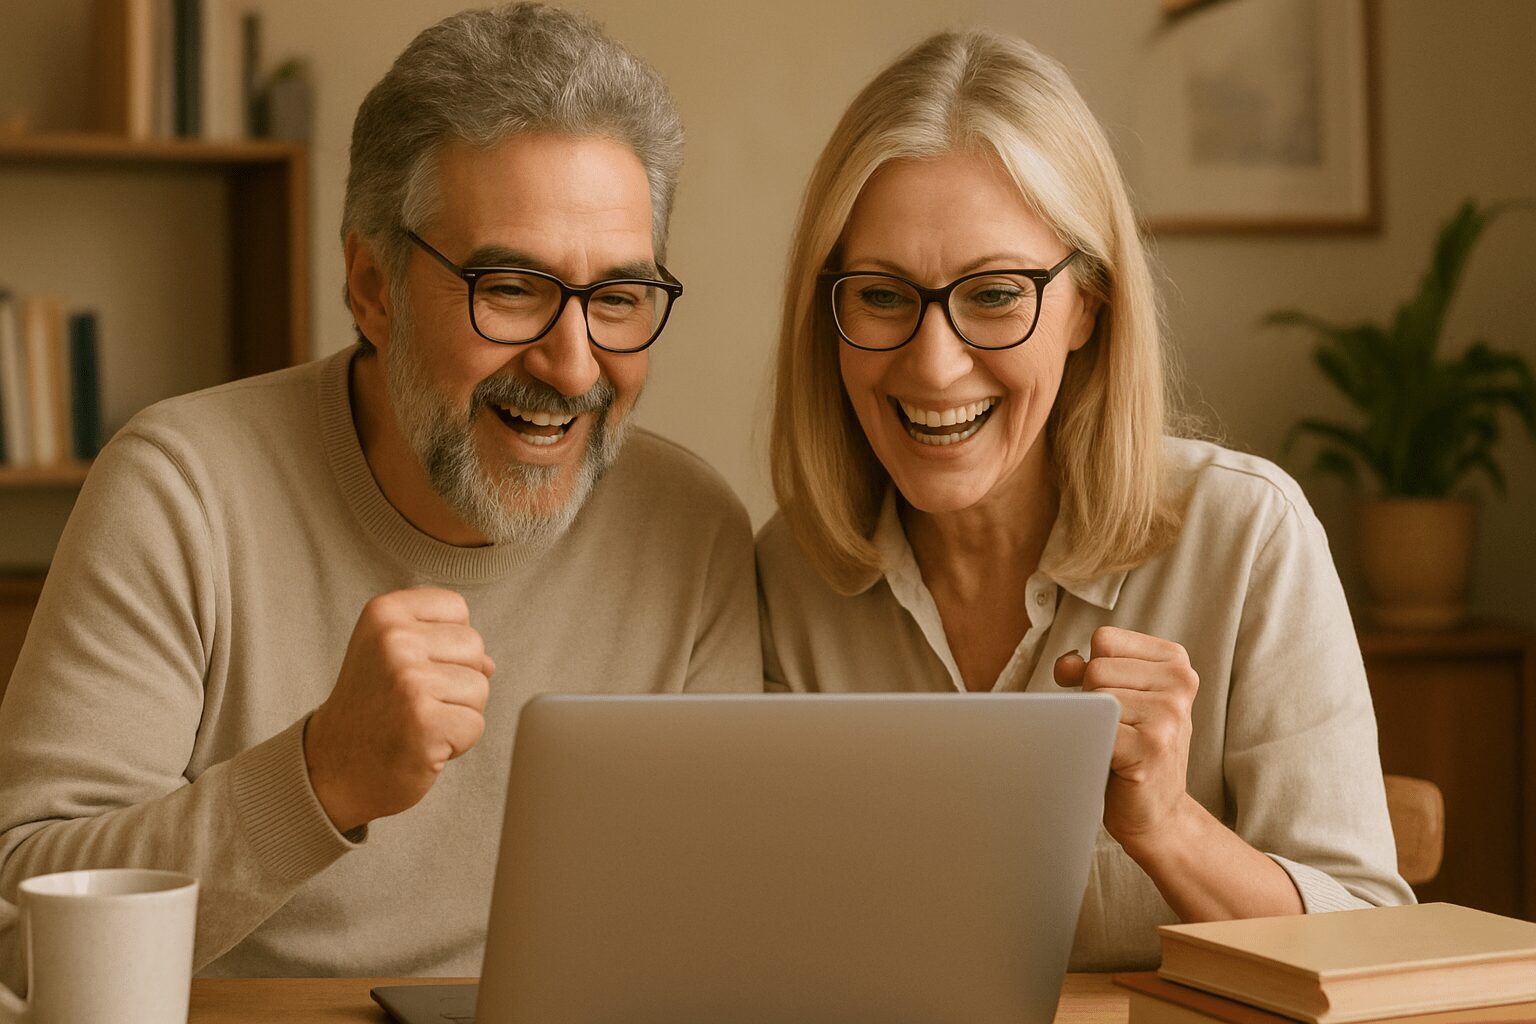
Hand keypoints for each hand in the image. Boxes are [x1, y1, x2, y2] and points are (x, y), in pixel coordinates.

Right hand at [304, 588, 494, 833]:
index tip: (409, 667)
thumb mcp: (389, 655)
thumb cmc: (370, 710)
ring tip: (416, 721)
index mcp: (384, 613)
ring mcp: (408, 681)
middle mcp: (393, 640)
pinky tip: (421, 743)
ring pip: (480, 686)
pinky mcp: (425, 722)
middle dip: (456, 679)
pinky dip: (457, 742)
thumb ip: (439, 643)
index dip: (446, 643)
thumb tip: (488, 664)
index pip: (456, 608)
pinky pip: (475, 724)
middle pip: (474, 646)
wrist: (334, 769)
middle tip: (412, 701)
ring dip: (458, 712)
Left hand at [1054, 626, 1197, 851]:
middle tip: (1117, 731)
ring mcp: (1170, 713)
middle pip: (1096, 668)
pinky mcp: (1152, 745)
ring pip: (1094, 697)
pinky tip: (1115, 762)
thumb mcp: (1119, 695)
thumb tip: (1065, 665)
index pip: (1105, 640)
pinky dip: (1092, 745)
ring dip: (1093, 725)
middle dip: (1092, 700)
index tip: (1107, 698)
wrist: (1159, 813)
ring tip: (1118, 746)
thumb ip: (1090, 668)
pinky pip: (1095, 728)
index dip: (1090, 669)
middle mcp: (1180, 681)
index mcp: (1174, 661)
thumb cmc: (1132, 750)